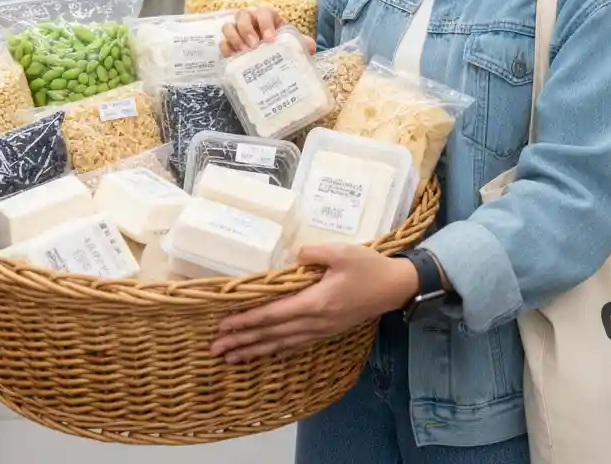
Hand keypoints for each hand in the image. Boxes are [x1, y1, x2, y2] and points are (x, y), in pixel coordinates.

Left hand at [211, 245, 417, 363]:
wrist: (395, 287)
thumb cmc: (368, 267)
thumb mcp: (342, 252)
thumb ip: (314, 253)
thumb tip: (293, 257)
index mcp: (315, 302)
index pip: (273, 314)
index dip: (247, 321)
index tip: (224, 326)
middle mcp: (315, 321)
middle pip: (272, 334)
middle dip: (243, 341)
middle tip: (215, 350)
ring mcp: (322, 329)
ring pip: (282, 343)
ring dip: (255, 350)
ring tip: (232, 357)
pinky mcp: (328, 331)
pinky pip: (297, 344)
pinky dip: (278, 350)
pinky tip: (267, 354)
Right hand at [221, 8, 315, 56]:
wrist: (272, 61)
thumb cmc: (282, 47)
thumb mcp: (294, 44)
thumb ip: (303, 44)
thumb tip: (310, 47)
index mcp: (267, 17)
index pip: (264, 12)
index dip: (265, 23)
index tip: (270, 39)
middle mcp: (250, 20)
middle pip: (243, 15)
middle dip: (247, 29)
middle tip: (254, 45)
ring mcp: (237, 32)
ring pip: (229, 25)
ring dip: (234, 37)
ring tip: (243, 51)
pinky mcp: (229, 45)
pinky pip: (222, 42)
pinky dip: (226, 47)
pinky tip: (233, 56)